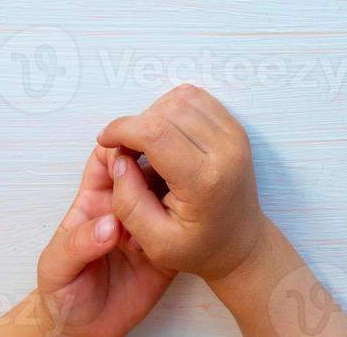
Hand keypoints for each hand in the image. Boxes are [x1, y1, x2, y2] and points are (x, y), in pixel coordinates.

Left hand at [0, 145, 174, 336]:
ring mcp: (146, 226)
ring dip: (175, 185)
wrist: (81, 331)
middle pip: (143, 168)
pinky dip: (187, 217)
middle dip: (156, 159)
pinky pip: (179, 226)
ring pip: (166, 192)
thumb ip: (78, 243)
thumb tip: (108, 225)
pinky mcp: (164, 249)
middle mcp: (123, 207)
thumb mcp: (57, 266)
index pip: (109, 159)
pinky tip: (189, 217)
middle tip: (167, 164)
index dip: (121, 147)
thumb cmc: (62, 292)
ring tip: (181, 191)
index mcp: (95, 200)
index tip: (135, 146)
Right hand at [98, 84, 266, 281]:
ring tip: (147, 144)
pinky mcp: (235, 127)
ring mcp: (234, 135)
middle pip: (167, 109)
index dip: (122, 129)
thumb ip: (129, 203)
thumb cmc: (198, 249)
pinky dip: (174, 108)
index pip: (156, 133)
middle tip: (128, 151)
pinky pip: (197, 98)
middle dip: (137, 123)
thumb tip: (120, 159)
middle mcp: (225, 150)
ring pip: (182, 97)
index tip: (105, 140)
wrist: (241, 245)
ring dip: (155, 112)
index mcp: (204, 181)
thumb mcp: (154, 243)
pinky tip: (166, 135)